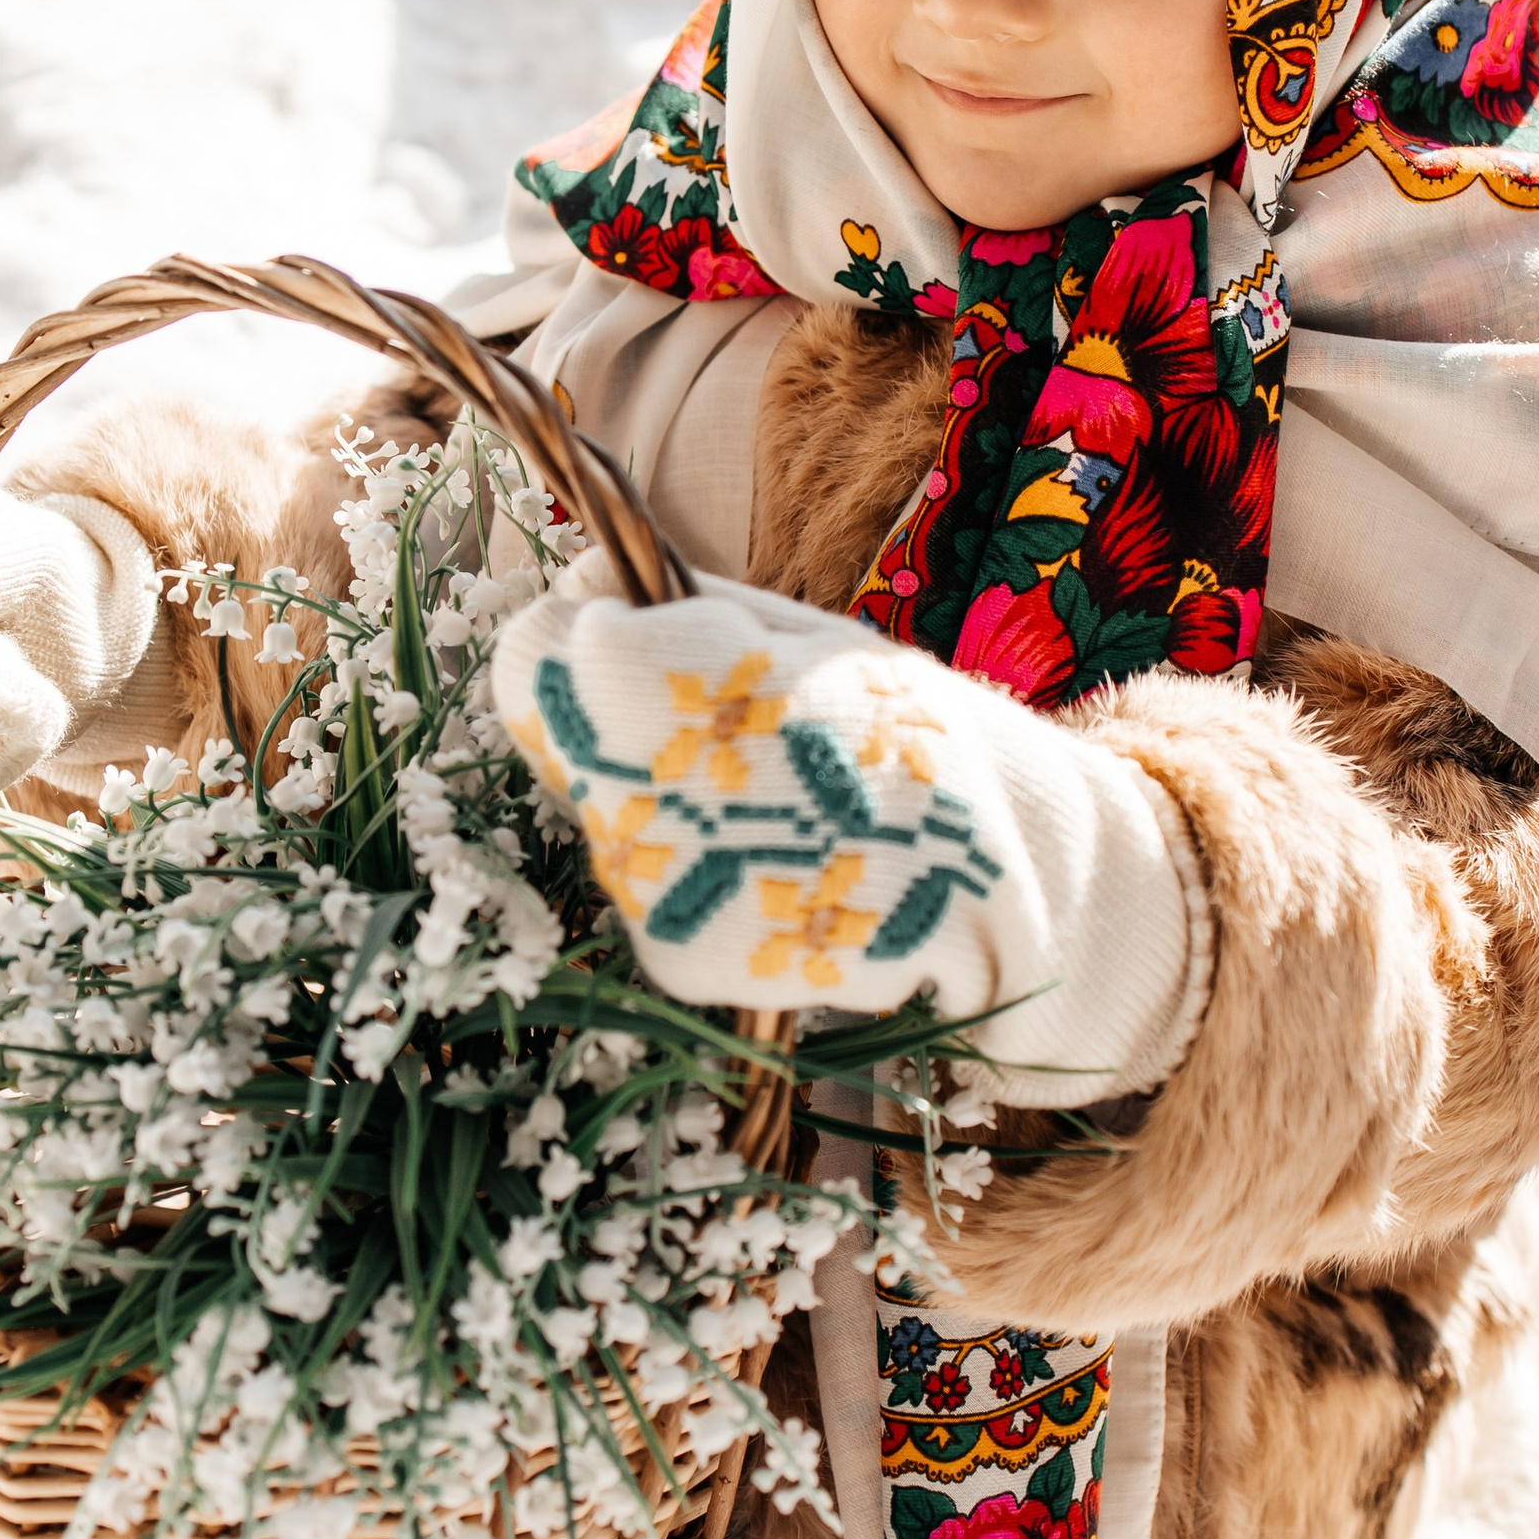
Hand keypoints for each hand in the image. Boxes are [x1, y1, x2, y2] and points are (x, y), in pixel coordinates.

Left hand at [492, 558, 1207, 1096]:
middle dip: (620, 725)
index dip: (592, 642)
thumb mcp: (808, 636)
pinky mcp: (675, 955)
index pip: (538, 653)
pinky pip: (646, 894)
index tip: (655, 645)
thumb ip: (683, 602)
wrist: (1001, 875)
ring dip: (659, 802)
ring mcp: (653, 886)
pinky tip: (770, 861)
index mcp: (673, 686)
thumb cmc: (903, 728)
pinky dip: (695, 875)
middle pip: (560, 740)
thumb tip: (583, 582)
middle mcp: (640, 788)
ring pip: (600, 820)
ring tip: (768, 803)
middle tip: (727, 732)